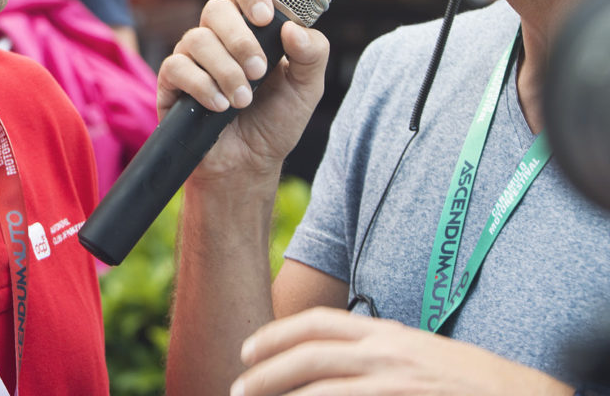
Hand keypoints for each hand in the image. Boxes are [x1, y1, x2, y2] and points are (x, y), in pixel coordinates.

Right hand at [157, 0, 328, 180]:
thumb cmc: (275, 122)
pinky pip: (178, 67)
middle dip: (240, 40)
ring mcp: (192, 56)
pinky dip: (204, 87)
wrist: (249, 164)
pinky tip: (220, 106)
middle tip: (259, 72)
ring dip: (226, 71)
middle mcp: (218, 36)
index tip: (264, 17)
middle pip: (215, 8)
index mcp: (250, 27)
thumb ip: (312, 55)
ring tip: (242, 100)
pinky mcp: (172, 80)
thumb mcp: (306, 89)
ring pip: (198, 39)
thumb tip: (293, 28)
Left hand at [233, 307, 572, 395]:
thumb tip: (337, 365)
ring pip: (320, 387)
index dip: (276, 333)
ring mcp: (394, 381)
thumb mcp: (419, 355)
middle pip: (308, 354)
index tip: (247, 349)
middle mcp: (386, 352)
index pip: (319, 322)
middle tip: (238, 387)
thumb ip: (378, 354)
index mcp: (388, 333)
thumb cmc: (473, 382)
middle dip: (264, 371)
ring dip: (281, 395)